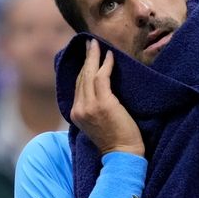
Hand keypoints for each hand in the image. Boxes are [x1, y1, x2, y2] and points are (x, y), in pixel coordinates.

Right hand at [70, 40, 143, 155]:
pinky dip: (105, 64)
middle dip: (86, 58)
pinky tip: (110, 55)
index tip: (87, 56)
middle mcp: (79, 109)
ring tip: (97, 44)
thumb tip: (98, 91)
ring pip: (89, 74)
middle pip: (81, 77)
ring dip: (94, 57)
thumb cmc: (116, 140)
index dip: (82, 69)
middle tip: (90, 43)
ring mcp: (89, 106)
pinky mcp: (103, 103)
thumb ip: (93, 108)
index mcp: (76, 114)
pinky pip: (102, 77)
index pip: (77, 86)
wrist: (123, 154)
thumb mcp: (97, 123)